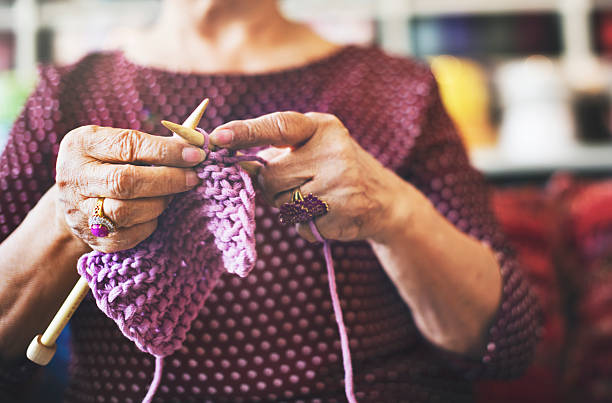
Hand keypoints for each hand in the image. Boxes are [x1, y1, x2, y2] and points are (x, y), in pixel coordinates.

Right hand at [55, 125, 206, 252]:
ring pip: (127, 211)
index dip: (166, 151)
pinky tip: (156, 211)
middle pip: (125, 182)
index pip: (128, 145)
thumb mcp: (119, 144)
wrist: (76, 199)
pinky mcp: (93, 238)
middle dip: (168, 179)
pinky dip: (150, 223)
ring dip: (159, 202)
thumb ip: (154, 143)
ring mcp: (79, 211)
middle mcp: (74, 178)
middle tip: (194, 177)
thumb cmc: (110, 163)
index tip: (196, 154)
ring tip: (172, 194)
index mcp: (81, 145)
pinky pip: (130, 235)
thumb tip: (195, 143)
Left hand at [209, 112, 412, 242]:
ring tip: (318, 197)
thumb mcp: (313, 149)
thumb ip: (276, 152)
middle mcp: (333, 149)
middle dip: (273, 187)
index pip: (277, 126)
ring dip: (289, 206)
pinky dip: (305, 223)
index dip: (245, 132)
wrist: (385, 199)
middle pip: (271, 176)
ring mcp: (340, 180)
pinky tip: (328, 213)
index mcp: (322, 127)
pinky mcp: (343, 209)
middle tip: (297, 184)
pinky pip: (299, 222)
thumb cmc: (337, 169)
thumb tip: (235, 161)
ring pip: (282, 203)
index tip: (217, 137)